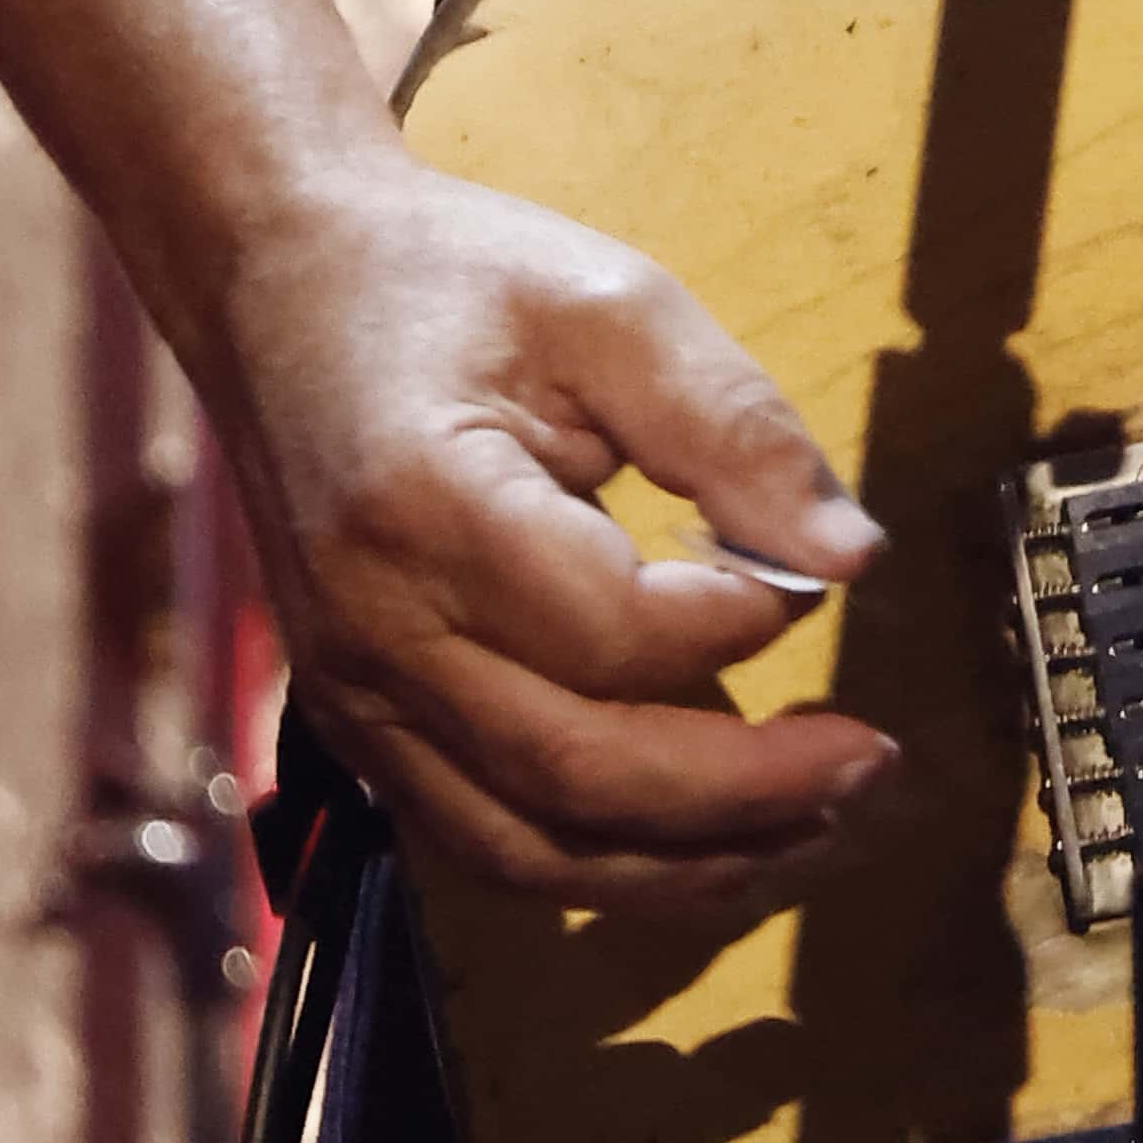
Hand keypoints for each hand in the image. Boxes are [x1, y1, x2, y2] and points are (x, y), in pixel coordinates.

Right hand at [203, 156, 890, 907]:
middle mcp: (374, 632)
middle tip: (868, 762)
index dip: (736, 628)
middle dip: (743, 793)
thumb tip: (849, 558)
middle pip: (576, 774)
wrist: (274, 284)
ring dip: (683, 865)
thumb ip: (733, 426)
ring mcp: (353, 694)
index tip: (806, 576)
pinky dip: (602, 863)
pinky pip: (483, 837)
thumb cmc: (449, 277)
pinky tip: (701, 840)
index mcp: (425, 510)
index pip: (612, 633)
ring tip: (810, 829)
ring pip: (528, 847)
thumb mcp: (611, 304)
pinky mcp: (357, 722)